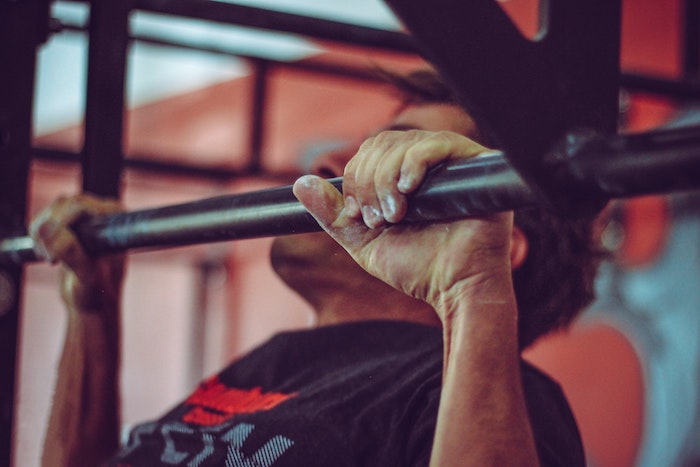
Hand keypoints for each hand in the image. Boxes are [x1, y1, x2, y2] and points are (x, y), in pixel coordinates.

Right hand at [30, 193, 124, 313]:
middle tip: (52, 260)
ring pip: (52, 210)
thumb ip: (70, 252)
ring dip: (43, 234)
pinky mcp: (70, 224)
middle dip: (52, 230)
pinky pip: (45, 217)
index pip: (81, 205)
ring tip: (52, 259)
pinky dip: (38, 235)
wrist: (91, 303)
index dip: (61, 224)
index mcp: (116, 220)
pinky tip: (48, 254)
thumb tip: (47, 228)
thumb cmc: (97, 292)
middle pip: (64, 204)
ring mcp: (87, 217)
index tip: (55, 254)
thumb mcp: (86, 275)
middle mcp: (104, 213)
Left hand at [293, 130, 513, 315]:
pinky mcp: (475, 165)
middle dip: (368, 180)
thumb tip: (301, 184)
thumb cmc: (417, 267)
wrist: (456, 288)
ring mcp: (451, 163)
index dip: (355, 177)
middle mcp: (428, 166)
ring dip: (386, 178)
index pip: (369, 153)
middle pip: (383, 144)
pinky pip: (438, 144)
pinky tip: (408, 188)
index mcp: (403, 179)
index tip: (358, 214)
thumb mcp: (364, 241)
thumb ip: (334, 215)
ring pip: (404, 142)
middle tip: (377, 218)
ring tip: (395, 214)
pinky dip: (414, 162)